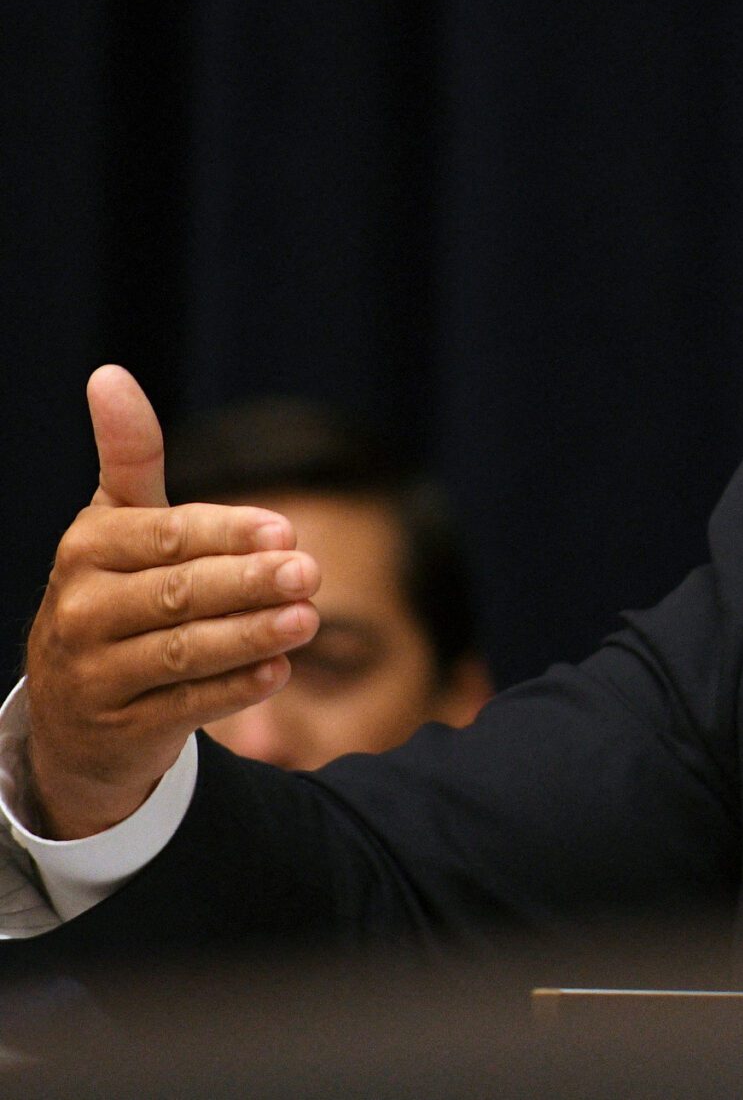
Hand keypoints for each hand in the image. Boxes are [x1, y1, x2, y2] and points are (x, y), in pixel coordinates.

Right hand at [21, 367, 320, 837]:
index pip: (166, 536)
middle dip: (248, 582)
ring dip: (250, 635)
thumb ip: (129, 455)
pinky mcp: (118, 726)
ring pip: (183, 651)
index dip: (226, 532)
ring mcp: (94, 673)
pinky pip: (184, 706)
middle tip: (310, 572)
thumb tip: (109, 374)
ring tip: (308, 620)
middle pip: (179, 593)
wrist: (75, 707)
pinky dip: (233, 688)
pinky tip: (279, 671)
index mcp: (87, 549)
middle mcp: (80, 610)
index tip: (285, 528)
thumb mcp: (119, 522)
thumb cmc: (117, 591)